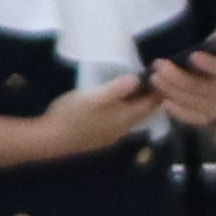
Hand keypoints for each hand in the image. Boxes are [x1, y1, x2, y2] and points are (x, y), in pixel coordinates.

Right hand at [35, 74, 159, 159]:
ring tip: (138, 90)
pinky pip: (121, 124)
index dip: (159, 90)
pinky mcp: (100, 139)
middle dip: (151, 98)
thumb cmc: (72, 115)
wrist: (51, 140)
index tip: (163, 75)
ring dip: (138, 106)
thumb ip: (117, 88)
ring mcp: (111, 136)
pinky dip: (126, 112)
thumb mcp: (94, 96)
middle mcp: (122, 129)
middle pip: (143, 113)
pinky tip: (117, 107)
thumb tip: (138, 79)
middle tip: (155, 81)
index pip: (150, 104)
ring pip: (132, 120)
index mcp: (124, 117)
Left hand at [143, 9, 215, 143]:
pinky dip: (179, 112)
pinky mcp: (205, 119)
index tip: (193, 55)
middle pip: (202, 88)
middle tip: (159, 65)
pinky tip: (163, 101)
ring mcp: (215, 108)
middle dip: (179, 78)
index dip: (210, 64)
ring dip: (173, 91)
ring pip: (194, 102)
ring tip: (154, 79)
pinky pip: (192, 118)